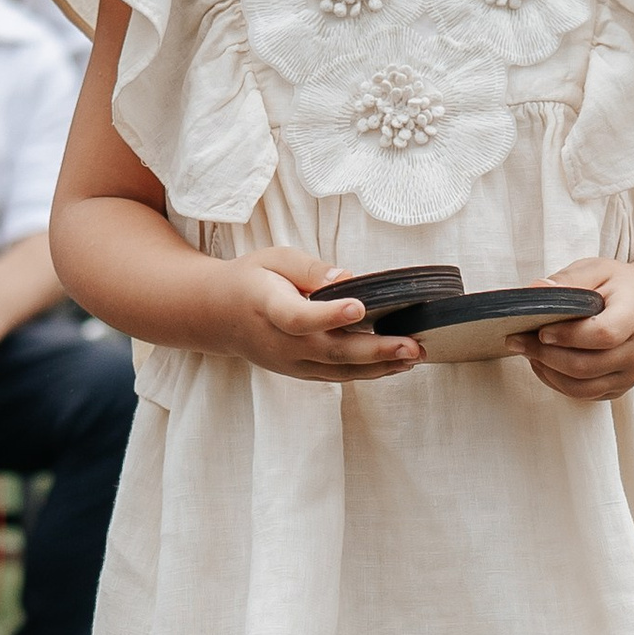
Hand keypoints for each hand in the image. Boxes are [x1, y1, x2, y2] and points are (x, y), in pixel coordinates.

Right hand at [221, 246, 419, 383]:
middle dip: (376, 350)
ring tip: (415, 355)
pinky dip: (369, 372)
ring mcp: (292, 364)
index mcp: (270, 308)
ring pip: (340, 370)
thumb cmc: (250, 280)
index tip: (359, 308)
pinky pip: (338, 376)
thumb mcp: (274, 258)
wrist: (218, 316)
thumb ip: (308, 268)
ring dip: (381, 366)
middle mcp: (282, 343)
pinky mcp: (301, 372)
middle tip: (412, 345)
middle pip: (331, 351)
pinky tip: (397, 364)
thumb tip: (346, 278)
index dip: (330, 315)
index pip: (300, 317)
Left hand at [527, 258, 633, 402]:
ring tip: (526, 351)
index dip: (567, 336)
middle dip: (544, 355)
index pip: (602, 335)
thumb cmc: (619, 286)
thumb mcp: (597, 270)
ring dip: (547, 372)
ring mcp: (631, 374)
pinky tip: (542, 362)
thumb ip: (568, 281)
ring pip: (581, 387)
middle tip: (516, 340)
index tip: (540, 330)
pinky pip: (583, 394)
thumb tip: (535, 291)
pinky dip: (556, 382)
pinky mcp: (619, 388)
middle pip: (586, 366)